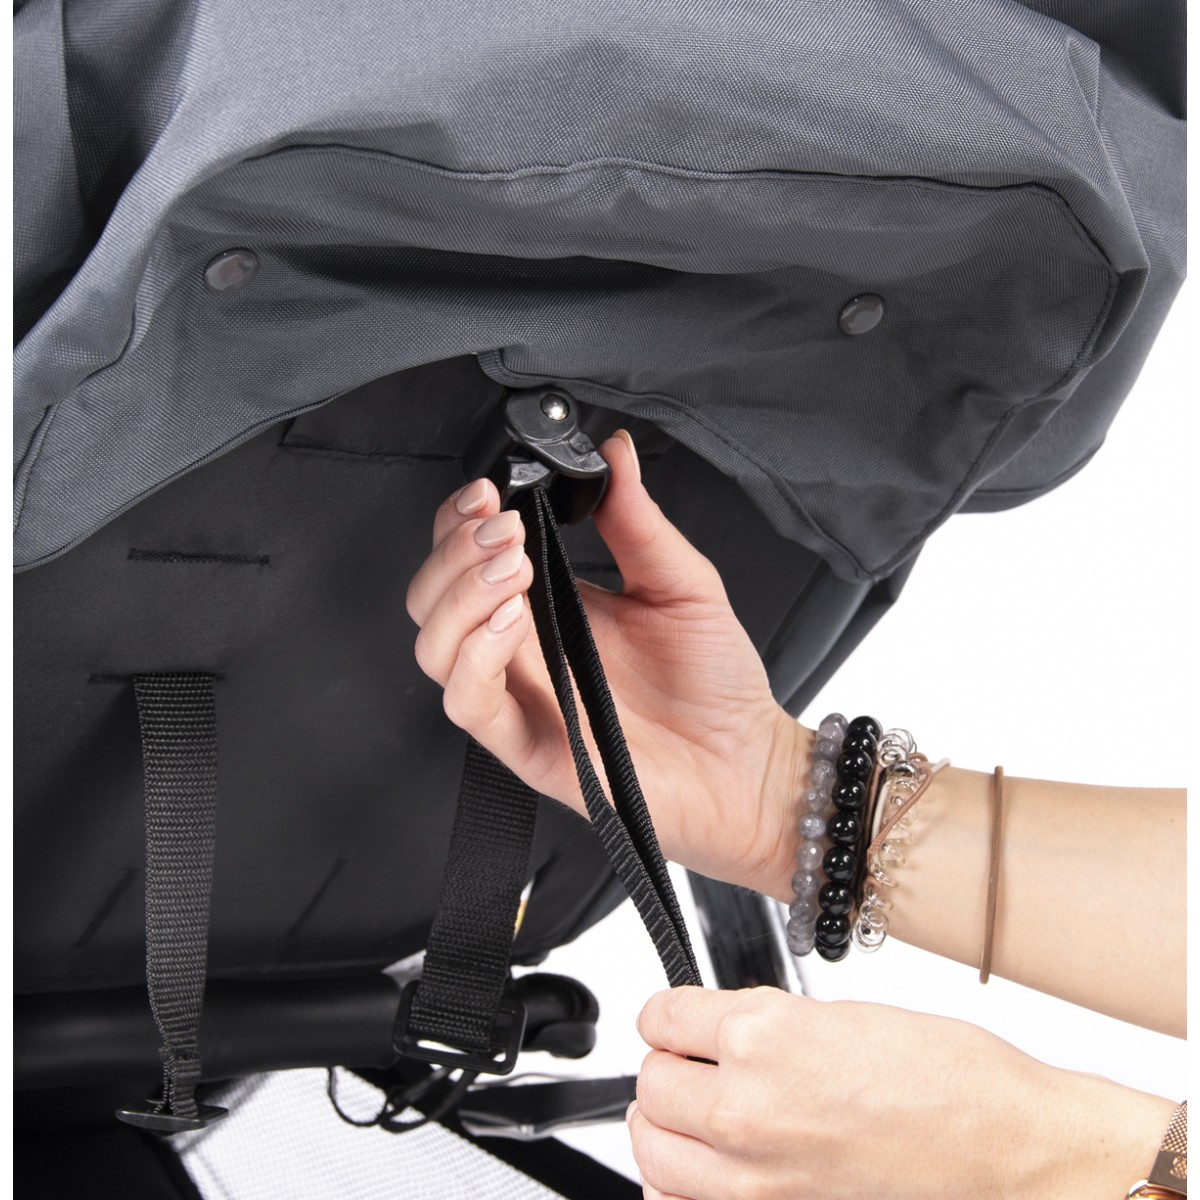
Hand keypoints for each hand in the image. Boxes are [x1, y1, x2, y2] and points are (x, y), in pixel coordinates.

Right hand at [405, 431, 807, 892]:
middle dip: (455, 551)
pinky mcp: (527, 744)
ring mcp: (519, 697)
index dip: (460, 521)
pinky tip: (513, 621)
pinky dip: (475, 654)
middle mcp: (522, 650)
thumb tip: (616, 453)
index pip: (467, 557)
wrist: (745, 763)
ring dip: (461, 594)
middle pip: (433, 596)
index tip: (488, 493)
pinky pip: (468, 701)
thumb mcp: (682, 583)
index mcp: (549, 607)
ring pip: (435, 646)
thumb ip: (638, 520)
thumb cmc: (717, 686)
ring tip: (513, 567)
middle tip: (503, 531)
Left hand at [630, 986, 1175, 1199]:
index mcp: (765, 1035)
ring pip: (652, 1151)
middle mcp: (748, 1106)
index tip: (678, 1024)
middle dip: (668, 1071)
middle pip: (650, 1085)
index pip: (660, 1018)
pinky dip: (684, 1190)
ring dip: (668, 1128)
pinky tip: (711, 1173)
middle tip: (693, 1068)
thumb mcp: (843, 1017)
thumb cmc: (954, 1082)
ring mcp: (756, 1178)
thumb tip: (718, 1031)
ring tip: (698, 1118)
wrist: (1013, 1154)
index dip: (669, 1018)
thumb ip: (766, 1025)